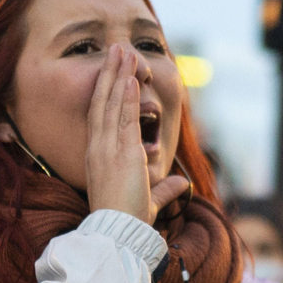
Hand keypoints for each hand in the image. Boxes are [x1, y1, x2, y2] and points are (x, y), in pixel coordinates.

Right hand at [85, 43, 186, 223]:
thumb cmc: (129, 220)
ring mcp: (107, 149)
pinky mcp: (121, 153)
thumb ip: (165, 189)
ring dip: (117, 76)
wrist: (119, 233)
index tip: (114, 73)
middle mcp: (99, 148)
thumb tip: (183, 184)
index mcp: (99, 156)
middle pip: (103, 103)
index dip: (107, 92)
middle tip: (115, 49)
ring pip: (111, 104)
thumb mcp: (150, 200)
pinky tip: (131, 78)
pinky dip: (127, 97)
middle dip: (110, 74)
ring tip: (122, 52)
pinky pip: (124, 118)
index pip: (102, 117)